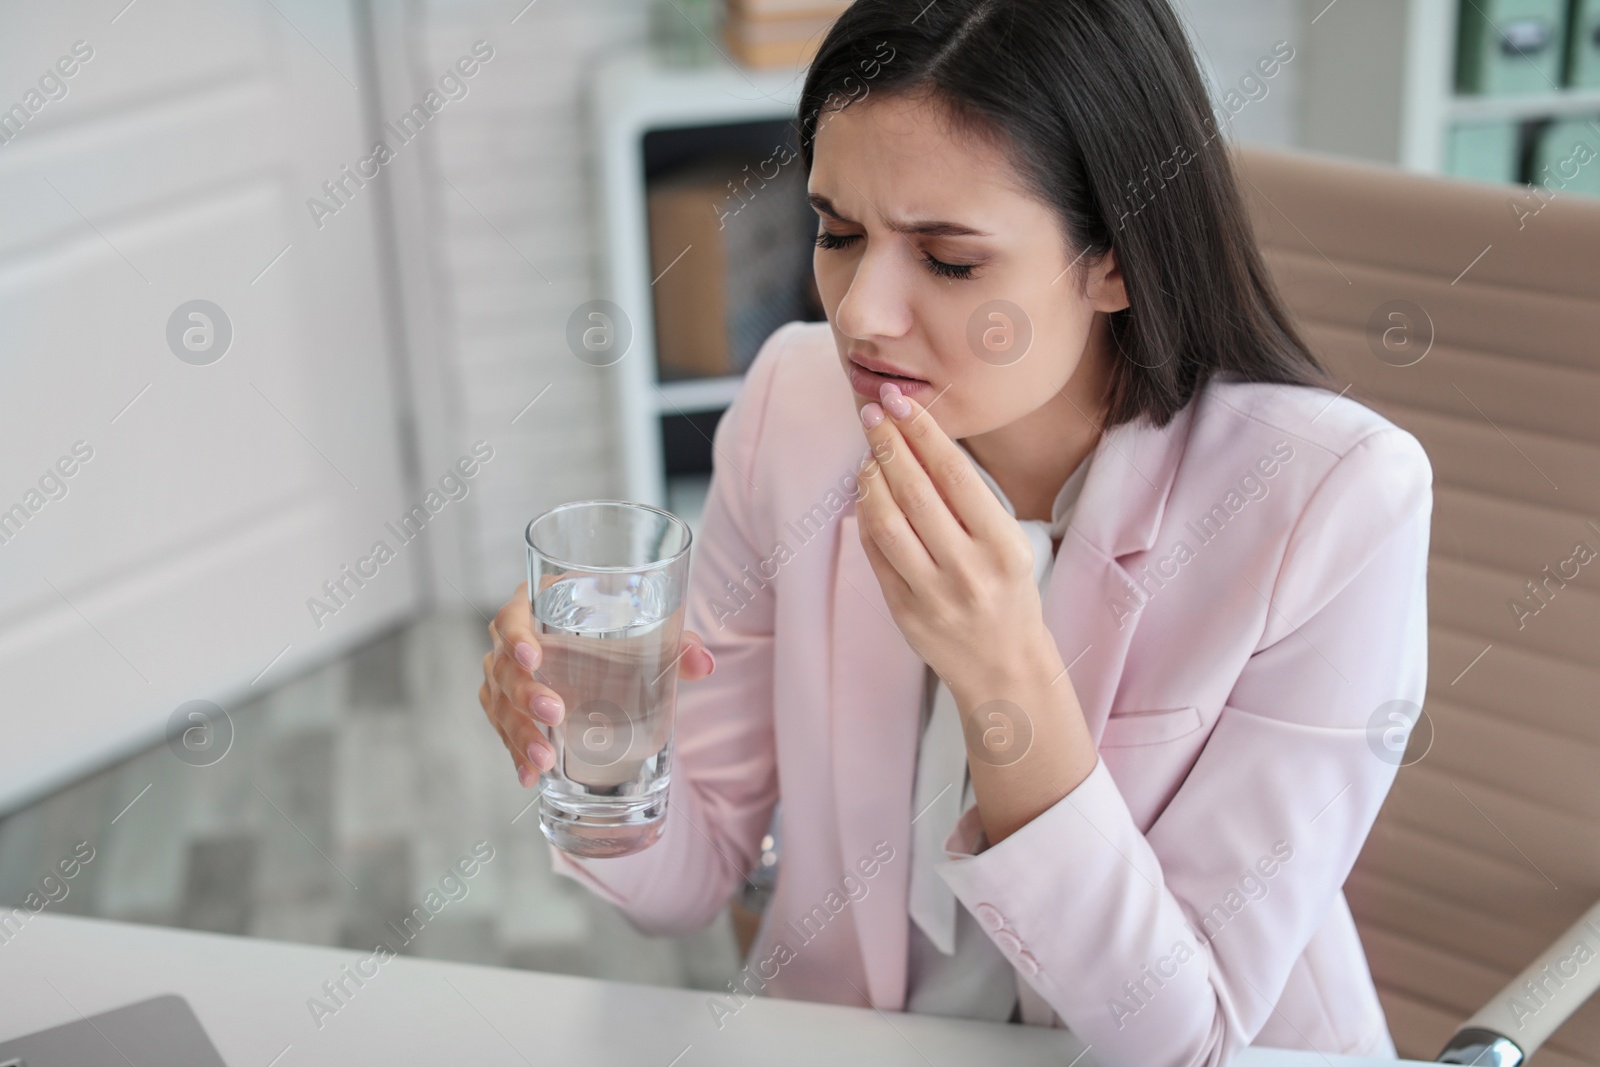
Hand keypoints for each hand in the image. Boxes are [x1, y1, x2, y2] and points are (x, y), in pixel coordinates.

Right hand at [480, 579, 715, 787]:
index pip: (513, 615)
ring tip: (544, 760)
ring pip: (500, 704)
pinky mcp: (508, 708)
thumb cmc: (621, 630)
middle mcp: (514, 641)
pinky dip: (517, 754)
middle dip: (524, 693)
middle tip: (554, 714)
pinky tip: (529, 775)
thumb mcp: (648, 630)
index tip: (534, 657)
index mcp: (540, 605)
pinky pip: (504, 731)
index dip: (516, 635)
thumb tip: (702, 663)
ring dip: (520, 733)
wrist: (608, 654)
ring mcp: (507, 676)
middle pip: (503, 666)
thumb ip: (676, 644)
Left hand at [855, 381, 1051, 694]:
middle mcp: (969, 570)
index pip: (954, 474)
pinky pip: (876, 554)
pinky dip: (866, 516)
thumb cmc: (1008, 593)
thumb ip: (968, 503)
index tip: (901, 402)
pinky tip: (867, 492)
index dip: (922, 432)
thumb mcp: (1009, 545)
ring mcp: (933, 594)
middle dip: (889, 445)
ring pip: (887, 522)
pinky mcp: (905, 612)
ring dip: (871, 479)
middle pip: (915, 492)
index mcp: (1003, 545)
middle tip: (872, 413)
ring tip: (868, 453)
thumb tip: (918, 441)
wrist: (1005, 669)